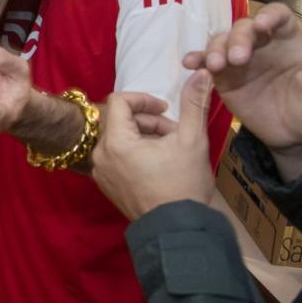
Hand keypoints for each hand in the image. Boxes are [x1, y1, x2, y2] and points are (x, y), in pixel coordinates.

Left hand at [92, 72, 215, 220]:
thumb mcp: (193, 140)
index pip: (119, 101)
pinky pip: (115, 157)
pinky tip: (158, 163)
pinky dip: (134, 152)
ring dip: (143, 136)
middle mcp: (100, 155)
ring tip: (169, 149)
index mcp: (115, 141)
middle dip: (148, 121)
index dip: (143, 100)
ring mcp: (100, 172)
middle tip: (174, 133)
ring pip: (118, 138)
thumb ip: (194, 104)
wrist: (178, 230)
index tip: (165, 108)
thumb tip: (201, 73)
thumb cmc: (184, 184)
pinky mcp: (106, 185)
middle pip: (119, 120)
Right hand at [183, 3, 301, 181]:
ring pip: (222, 41)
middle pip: (244, 27)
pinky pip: (205, 63)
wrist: (295, 137)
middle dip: (238, 38)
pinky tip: (189, 63)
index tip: (262, 25)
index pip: (278, 16)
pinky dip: (196, 60)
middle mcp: (261, 45)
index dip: (269, 15)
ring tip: (216, 66)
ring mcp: (239, 60)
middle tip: (237, 59)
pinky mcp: (223, 78)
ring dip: (215, 49)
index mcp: (288, 42)